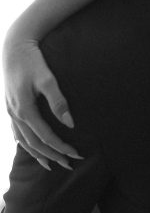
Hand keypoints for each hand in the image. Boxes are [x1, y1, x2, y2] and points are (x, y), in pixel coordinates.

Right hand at [3, 33, 79, 169]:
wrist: (14, 48)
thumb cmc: (33, 61)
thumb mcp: (48, 79)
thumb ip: (58, 101)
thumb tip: (70, 123)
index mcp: (25, 110)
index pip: (46, 137)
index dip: (61, 147)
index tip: (76, 154)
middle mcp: (16, 115)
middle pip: (35, 144)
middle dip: (53, 155)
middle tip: (69, 164)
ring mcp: (10, 112)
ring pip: (23, 141)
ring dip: (38, 154)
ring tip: (51, 164)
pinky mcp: (10, 108)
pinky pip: (16, 133)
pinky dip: (25, 144)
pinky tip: (30, 148)